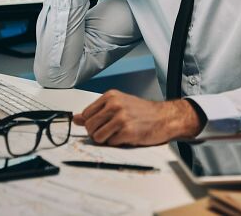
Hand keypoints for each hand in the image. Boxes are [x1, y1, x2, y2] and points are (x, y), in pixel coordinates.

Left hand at [73, 90, 204, 145]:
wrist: (165, 117)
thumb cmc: (143, 112)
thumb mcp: (119, 105)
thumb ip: (97, 112)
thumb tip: (76, 119)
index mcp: (111, 97)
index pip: (86, 115)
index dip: (92, 123)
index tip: (100, 125)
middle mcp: (114, 105)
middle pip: (89, 127)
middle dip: (97, 133)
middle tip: (111, 131)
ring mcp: (121, 118)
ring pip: (97, 137)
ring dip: (106, 139)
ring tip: (118, 134)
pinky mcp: (128, 132)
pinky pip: (111, 143)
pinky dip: (117, 143)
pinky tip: (127, 136)